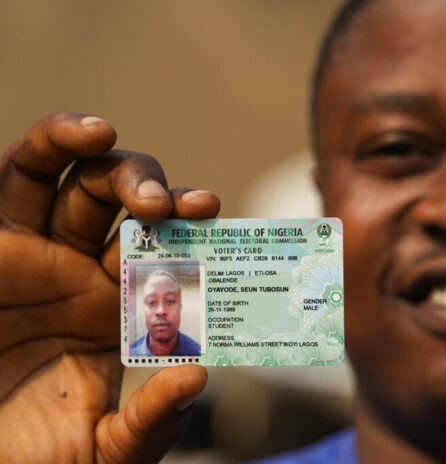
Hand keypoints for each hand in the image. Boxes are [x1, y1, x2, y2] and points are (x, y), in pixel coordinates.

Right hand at [0, 111, 219, 462]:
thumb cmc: (36, 460)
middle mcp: (82, 272)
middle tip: (168, 206)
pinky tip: (78, 136)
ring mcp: (37, 254)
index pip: (165, 255)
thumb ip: (153, 423)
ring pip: (72, 180)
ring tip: (111, 137)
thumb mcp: (106, 453)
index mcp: (122, 310)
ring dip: (99, 154)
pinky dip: (47, 148)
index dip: (190, 229)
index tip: (211, 211)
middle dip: (149, 188)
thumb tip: (199, 379)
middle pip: (123, 206)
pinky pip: (19, 179)